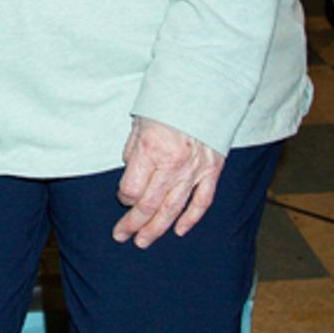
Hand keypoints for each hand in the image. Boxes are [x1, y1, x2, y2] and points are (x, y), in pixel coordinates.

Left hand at [113, 117, 223, 248]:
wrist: (204, 90)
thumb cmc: (166, 105)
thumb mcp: (139, 123)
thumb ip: (133, 152)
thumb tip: (130, 177)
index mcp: (151, 150)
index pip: (131, 189)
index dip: (123, 197)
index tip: (122, 196)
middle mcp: (173, 164)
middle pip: (149, 204)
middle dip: (133, 223)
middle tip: (122, 236)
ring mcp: (195, 170)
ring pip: (173, 208)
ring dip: (157, 228)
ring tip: (143, 242)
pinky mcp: (212, 170)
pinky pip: (202, 201)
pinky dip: (191, 218)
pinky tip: (179, 230)